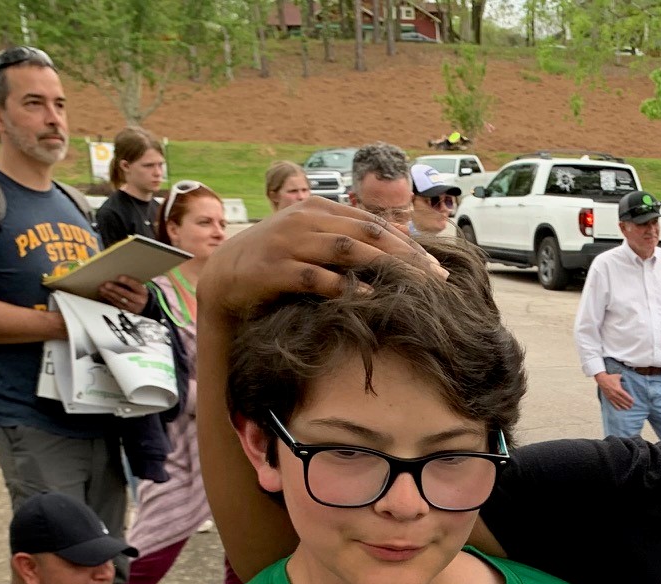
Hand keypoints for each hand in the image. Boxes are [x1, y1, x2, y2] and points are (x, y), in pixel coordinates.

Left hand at [95, 275, 149, 313]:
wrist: (144, 305)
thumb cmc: (138, 292)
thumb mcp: (138, 286)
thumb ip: (130, 282)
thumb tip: (116, 277)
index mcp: (142, 291)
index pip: (135, 285)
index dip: (128, 281)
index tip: (120, 277)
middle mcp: (139, 300)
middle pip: (126, 294)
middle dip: (115, 289)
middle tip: (106, 284)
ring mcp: (133, 307)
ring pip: (120, 300)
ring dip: (109, 294)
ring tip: (102, 288)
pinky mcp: (127, 311)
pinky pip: (117, 304)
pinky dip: (109, 298)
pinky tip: (103, 294)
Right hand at [197, 196, 443, 320]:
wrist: (225, 278)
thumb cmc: (277, 262)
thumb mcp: (313, 241)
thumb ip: (349, 236)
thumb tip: (399, 239)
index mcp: (318, 209)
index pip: (373, 224)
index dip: (408, 245)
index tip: (435, 269)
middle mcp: (305, 220)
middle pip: (366, 233)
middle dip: (405, 256)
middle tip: (434, 279)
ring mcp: (289, 243)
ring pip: (346, 249)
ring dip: (384, 266)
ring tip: (412, 285)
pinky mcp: (275, 269)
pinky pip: (315, 276)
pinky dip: (343, 286)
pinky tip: (368, 296)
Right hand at [596, 371, 636, 410]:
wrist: (601, 379)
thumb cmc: (610, 377)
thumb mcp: (618, 376)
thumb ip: (623, 378)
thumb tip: (627, 378)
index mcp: (618, 389)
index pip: (625, 395)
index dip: (629, 399)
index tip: (633, 401)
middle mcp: (615, 394)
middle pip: (622, 400)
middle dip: (627, 403)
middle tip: (631, 406)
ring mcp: (611, 396)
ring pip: (618, 403)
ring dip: (623, 406)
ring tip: (627, 408)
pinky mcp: (608, 397)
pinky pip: (613, 403)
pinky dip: (616, 406)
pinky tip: (619, 409)